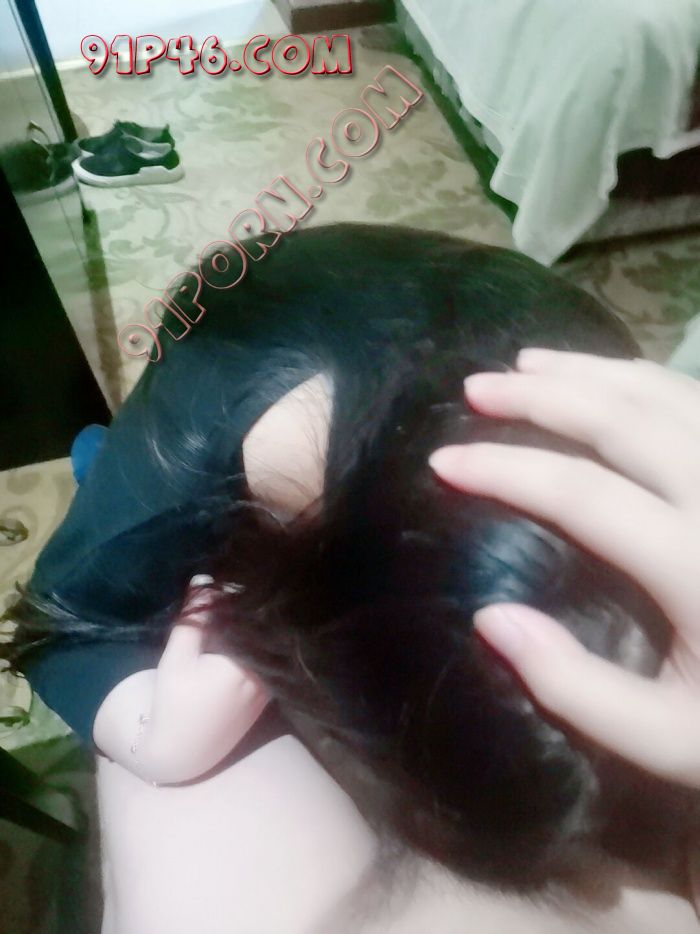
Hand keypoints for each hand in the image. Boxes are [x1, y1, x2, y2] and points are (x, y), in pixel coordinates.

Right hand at [93, 576, 268, 784]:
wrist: (182, 753)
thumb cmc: (175, 704)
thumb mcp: (177, 658)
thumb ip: (192, 618)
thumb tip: (204, 579)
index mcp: (244, 664)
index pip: (253, 617)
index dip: (241, 594)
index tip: (227, 579)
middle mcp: (265, 674)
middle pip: (263, 630)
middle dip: (247, 609)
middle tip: (228, 589)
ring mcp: (269, 686)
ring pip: (265, 645)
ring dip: (250, 628)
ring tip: (229, 610)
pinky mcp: (266, 695)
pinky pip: (265, 660)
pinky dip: (253, 646)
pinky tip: (235, 637)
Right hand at [429, 349, 699, 788]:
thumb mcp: (669, 740)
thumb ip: (578, 688)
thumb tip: (490, 618)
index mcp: (694, 563)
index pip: (580, 492)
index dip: (504, 468)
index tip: (443, 460)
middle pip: (621, 420)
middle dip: (539, 396)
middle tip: (476, 387)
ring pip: (664, 394)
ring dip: (590, 372)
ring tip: (527, 362)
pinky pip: (695, 402)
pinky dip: (643, 380)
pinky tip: (610, 380)